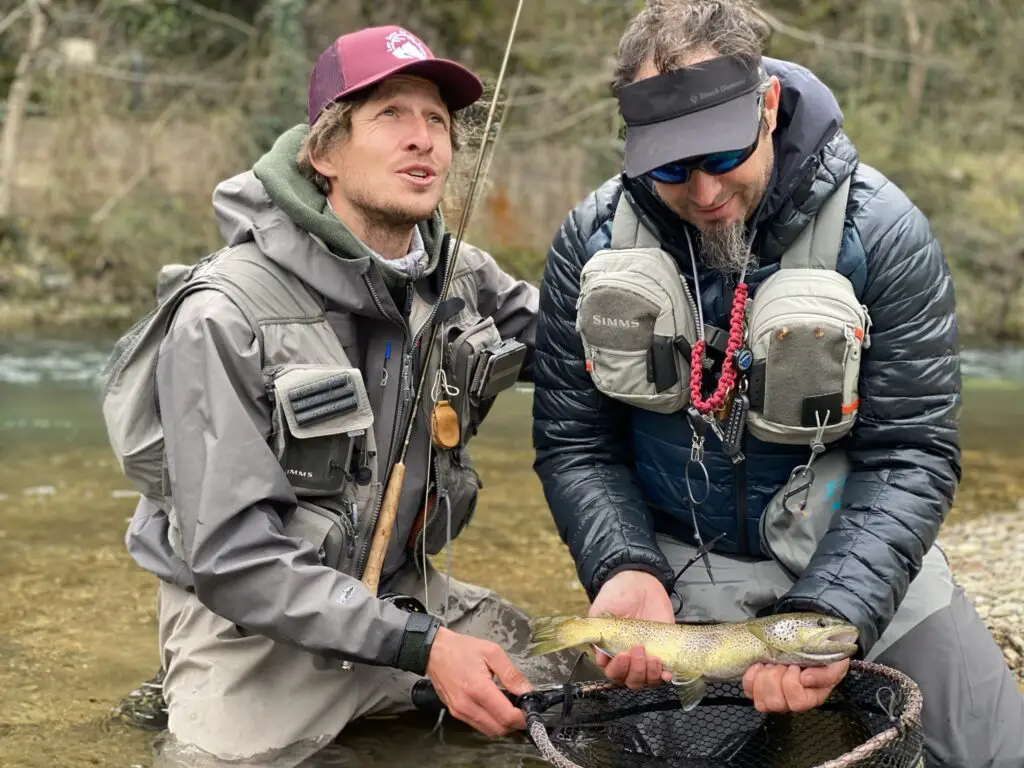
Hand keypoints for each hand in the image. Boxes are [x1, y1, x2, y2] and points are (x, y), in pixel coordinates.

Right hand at [425, 626, 531, 736]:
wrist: (434, 651)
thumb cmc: (461, 649)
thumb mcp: (492, 652)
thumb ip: (511, 674)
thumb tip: (526, 691)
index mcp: (478, 688)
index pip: (506, 716)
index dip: (522, 717)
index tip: (530, 710)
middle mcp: (467, 705)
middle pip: (498, 729)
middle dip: (514, 723)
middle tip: (521, 710)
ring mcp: (459, 711)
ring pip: (488, 731)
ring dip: (502, 725)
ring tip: (509, 709)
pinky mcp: (455, 712)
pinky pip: (477, 725)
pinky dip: (490, 722)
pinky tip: (494, 708)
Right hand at [588, 570, 675, 688]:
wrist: (640, 582)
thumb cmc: (618, 594)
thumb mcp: (602, 608)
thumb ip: (598, 629)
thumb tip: (600, 656)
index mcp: (610, 650)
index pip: (611, 671)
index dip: (617, 668)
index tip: (622, 654)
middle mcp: (628, 658)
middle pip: (629, 680)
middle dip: (634, 671)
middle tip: (637, 650)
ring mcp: (646, 657)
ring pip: (646, 680)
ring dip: (649, 674)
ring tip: (652, 656)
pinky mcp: (663, 651)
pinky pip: (664, 673)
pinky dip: (665, 675)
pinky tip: (666, 670)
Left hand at [742, 659, 849, 712]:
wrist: (810, 646)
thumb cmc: (823, 657)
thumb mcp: (833, 664)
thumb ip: (825, 675)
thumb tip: (806, 679)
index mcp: (811, 698)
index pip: (798, 703)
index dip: (792, 683)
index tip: (796, 666)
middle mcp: (792, 702)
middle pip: (776, 702)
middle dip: (775, 677)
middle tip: (782, 664)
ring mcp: (774, 697)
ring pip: (761, 701)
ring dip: (763, 678)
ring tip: (772, 664)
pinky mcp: (759, 689)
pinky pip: (749, 691)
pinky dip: (750, 677)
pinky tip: (759, 665)